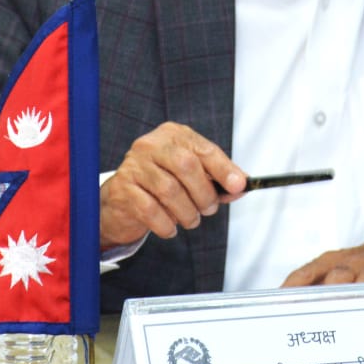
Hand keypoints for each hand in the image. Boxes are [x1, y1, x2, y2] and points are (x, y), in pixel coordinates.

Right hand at [100, 123, 245, 248]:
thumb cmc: (161, 183)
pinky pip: (151, 210)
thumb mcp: (190, 176)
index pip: (204, 149)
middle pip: (186, 166)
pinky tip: (170, 228)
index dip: (224, 169)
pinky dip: (166, 224)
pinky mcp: (123, 189)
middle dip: (204, 193)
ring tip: (191, 220)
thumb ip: (216, 179)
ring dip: (187, 212)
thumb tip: (241, 187)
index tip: (238, 186)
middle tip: (209, 209)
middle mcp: (151, 145)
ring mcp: (134, 165)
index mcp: (173, 135)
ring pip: (169, 190)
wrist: (121, 199)